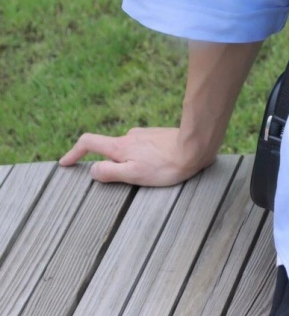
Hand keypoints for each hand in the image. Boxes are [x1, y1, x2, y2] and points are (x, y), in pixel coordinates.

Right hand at [58, 127, 210, 186]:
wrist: (197, 147)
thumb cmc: (166, 165)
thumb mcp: (134, 174)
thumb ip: (111, 172)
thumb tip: (92, 171)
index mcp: (120, 146)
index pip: (88, 143)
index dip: (73, 153)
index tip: (65, 163)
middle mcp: (130, 136)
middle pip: (111, 149)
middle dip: (115, 165)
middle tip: (132, 180)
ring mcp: (145, 134)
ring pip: (131, 150)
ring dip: (135, 163)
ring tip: (155, 177)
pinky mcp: (159, 136)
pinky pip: (146, 149)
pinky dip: (148, 158)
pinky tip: (163, 167)